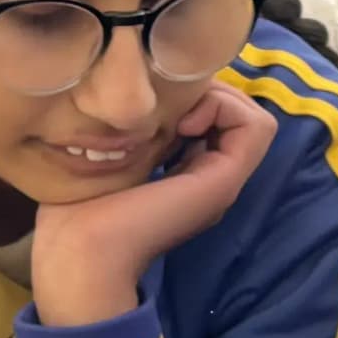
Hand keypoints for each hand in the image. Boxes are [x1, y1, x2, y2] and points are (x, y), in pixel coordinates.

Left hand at [28, 84, 279, 324]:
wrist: (80, 247)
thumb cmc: (81, 203)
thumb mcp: (119, 151)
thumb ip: (143, 128)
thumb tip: (159, 91)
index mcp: (190, 174)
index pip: (221, 117)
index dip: (200, 95)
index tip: (160, 102)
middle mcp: (212, 178)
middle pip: (240, 115)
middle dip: (211, 92)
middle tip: (171, 101)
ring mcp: (223, 181)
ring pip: (254, 120)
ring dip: (220, 98)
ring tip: (179, 114)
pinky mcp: (224, 181)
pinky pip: (257, 127)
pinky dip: (225, 109)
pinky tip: (185, 121)